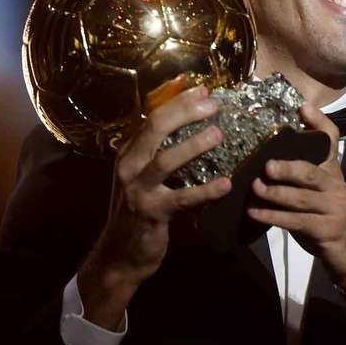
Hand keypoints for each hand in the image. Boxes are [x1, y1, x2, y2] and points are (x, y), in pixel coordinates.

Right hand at [78, 86, 231, 328]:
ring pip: (165, 160)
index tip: (204, 89)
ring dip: (193, 145)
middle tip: (213, 104)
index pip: (153, 118)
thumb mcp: (142, 177)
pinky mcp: (151, 213)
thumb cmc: (138, 211)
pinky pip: (181, 199)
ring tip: (218, 133)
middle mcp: (129, 166)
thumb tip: (192, 127)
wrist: (120, 255)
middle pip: (156, 129)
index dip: (178, 101)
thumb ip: (159, 153)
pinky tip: (226, 184)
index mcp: (129, 153)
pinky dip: (205, 191)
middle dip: (185, 113)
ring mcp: (138, 190)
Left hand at [247, 103, 345, 289]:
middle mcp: (335, 186)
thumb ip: (301, 175)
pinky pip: (297, 222)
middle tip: (267, 165)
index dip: (318, 123)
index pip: (330, 140)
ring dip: (275, 194)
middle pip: (312, 172)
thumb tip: (265, 159)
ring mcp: (333, 208)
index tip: (302, 107)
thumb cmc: (328, 216)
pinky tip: (256, 213)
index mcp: (332, 171)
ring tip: (255, 188)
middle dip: (288, 168)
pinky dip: (274, 217)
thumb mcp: (318, 192)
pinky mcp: (326, 230)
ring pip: (302, 198)